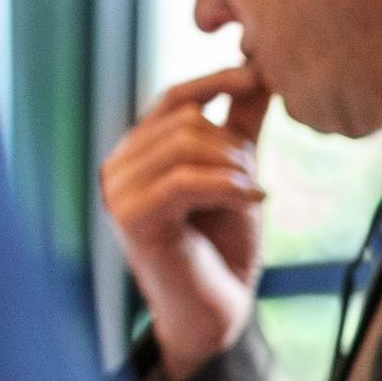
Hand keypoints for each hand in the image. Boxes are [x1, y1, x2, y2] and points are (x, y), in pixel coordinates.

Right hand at [102, 66, 272, 379]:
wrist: (215, 311)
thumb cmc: (223, 244)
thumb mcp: (236, 172)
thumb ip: (241, 124)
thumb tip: (263, 70)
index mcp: (138, 152)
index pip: (173, 97)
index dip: (216, 81)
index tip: (259, 76)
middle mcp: (118, 167)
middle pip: (184, 120)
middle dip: (233, 144)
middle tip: (254, 179)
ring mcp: (118, 193)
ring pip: (184, 145)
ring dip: (234, 167)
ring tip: (252, 194)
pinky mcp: (130, 219)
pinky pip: (184, 180)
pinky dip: (227, 186)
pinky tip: (253, 201)